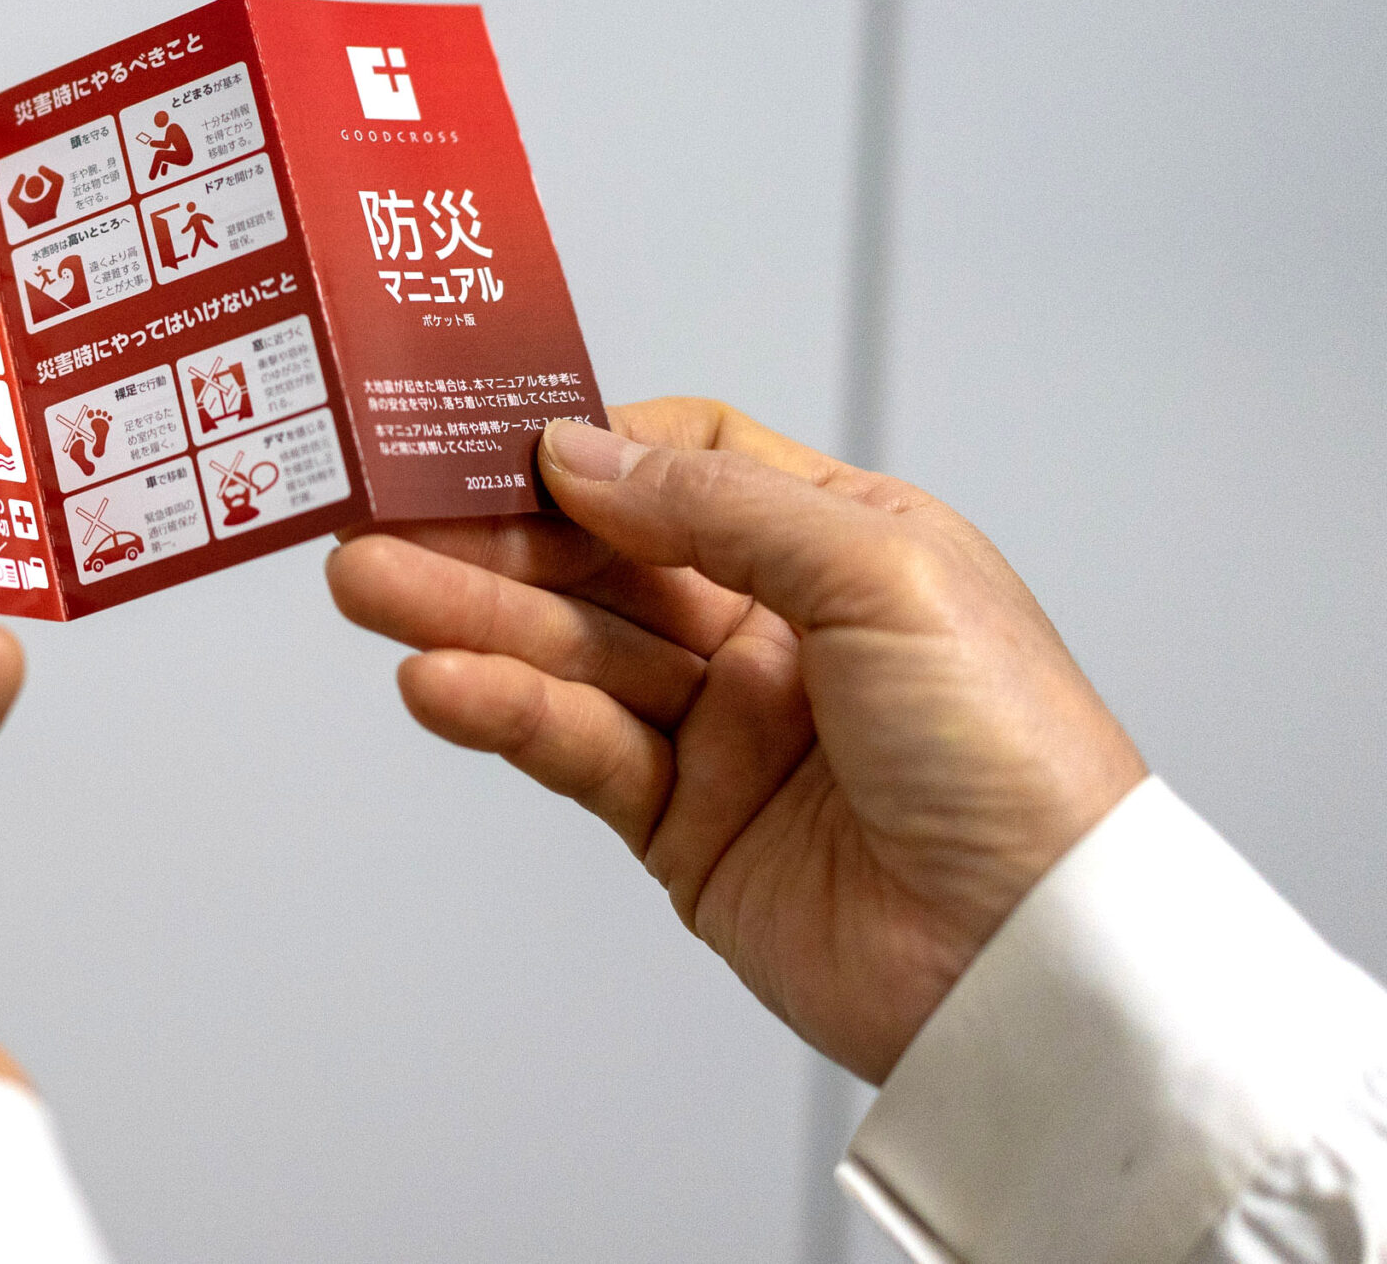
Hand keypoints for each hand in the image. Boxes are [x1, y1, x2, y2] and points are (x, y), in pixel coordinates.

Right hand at [326, 399, 1145, 1081]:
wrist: (1034, 962)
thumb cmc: (1014, 757)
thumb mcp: (884, 576)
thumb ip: (721, 505)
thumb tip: (584, 453)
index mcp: (839, 546)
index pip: (686, 464)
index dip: (592, 451)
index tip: (499, 443)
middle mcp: (773, 630)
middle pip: (601, 560)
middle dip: (489, 537)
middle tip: (384, 518)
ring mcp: (722, 729)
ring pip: (570, 653)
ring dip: (467, 618)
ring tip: (371, 589)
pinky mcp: (683, 825)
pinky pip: (575, 748)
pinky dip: (504, 712)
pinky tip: (440, 683)